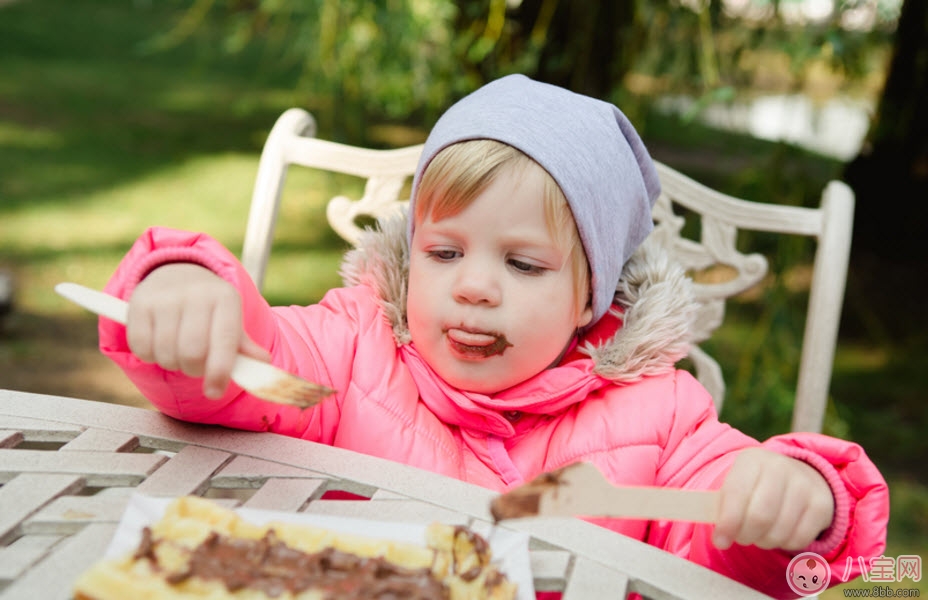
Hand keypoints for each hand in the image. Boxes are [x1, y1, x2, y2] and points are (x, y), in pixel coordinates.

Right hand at [126, 263, 269, 397]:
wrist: (177, 276)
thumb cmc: (210, 311)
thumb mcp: (231, 322)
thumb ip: (245, 348)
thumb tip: (262, 362)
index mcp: (225, 298)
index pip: (225, 341)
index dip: (220, 371)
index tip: (214, 392)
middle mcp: (196, 294)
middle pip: (192, 353)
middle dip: (194, 370)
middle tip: (196, 365)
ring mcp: (165, 298)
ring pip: (166, 354)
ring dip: (172, 364)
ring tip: (178, 352)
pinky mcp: (139, 303)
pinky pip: (142, 348)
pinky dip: (150, 356)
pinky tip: (159, 343)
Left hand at [713, 447, 834, 550]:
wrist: (797, 475)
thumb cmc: (755, 486)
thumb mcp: (736, 485)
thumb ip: (720, 507)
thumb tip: (718, 537)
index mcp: (752, 460)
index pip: (736, 494)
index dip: (727, 522)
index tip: (720, 541)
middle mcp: (780, 467)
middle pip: (760, 517)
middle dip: (745, 535)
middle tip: (741, 538)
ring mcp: (804, 484)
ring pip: (779, 531)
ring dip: (764, 541)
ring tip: (759, 534)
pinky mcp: (822, 504)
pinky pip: (799, 539)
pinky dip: (785, 544)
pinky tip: (779, 533)